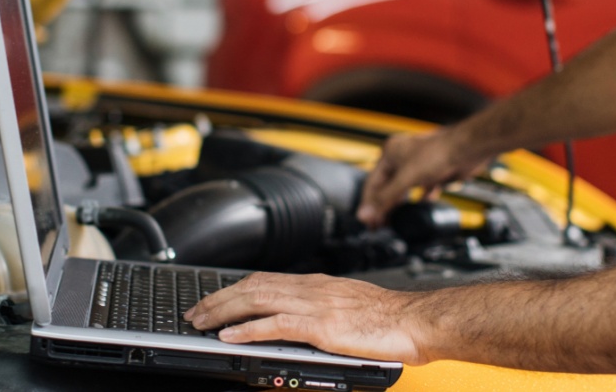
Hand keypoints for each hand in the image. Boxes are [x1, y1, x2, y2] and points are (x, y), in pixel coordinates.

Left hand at [184, 272, 431, 364]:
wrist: (418, 321)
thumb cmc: (393, 320)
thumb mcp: (350, 307)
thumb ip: (324, 311)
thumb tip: (304, 322)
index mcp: (318, 285)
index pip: (266, 280)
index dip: (235, 288)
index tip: (215, 299)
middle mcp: (312, 289)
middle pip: (253, 286)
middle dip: (220, 299)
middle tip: (197, 312)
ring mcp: (316, 306)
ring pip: (257, 300)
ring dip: (224, 311)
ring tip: (203, 323)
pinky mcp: (322, 327)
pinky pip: (276, 325)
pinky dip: (248, 329)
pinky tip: (230, 336)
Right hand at [357, 130, 489, 226]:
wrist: (466, 150)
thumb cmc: (438, 153)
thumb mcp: (406, 178)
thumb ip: (385, 198)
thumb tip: (367, 213)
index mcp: (390, 154)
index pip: (372, 183)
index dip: (368, 203)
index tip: (365, 220)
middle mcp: (402, 159)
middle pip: (386, 187)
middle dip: (381, 206)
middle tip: (377, 225)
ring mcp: (418, 166)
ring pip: (402, 190)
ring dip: (397, 205)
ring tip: (391, 221)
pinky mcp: (433, 174)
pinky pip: (421, 190)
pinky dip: (419, 200)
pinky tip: (418, 209)